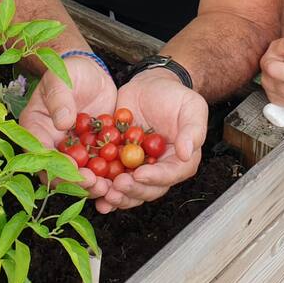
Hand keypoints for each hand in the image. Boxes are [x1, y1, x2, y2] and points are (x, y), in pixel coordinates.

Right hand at [19, 55, 117, 199]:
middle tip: (96, 185)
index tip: (76, 170)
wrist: (90, 71)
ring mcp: (72, 150)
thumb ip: (59, 99)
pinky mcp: (92, 150)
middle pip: (60, 171)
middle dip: (77, 182)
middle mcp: (51, 145)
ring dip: (94, 184)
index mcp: (36, 129)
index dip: (57, 166)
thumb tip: (62, 122)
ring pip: (80, 174)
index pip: (42, 153)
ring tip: (111, 188)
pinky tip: (123, 180)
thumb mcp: (60, 79)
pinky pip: (98, 167)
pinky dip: (108, 176)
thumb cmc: (68, 71)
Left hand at [96, 70, 207, 212]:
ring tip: (104, 193)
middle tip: (118, 185)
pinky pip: (109, 178)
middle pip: (148, 189)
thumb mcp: (192, 107)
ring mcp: (137, 168)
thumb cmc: (174, 96)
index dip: (155, 178)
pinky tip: (91, 188)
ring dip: (116, 196)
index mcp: (180, 161)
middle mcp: (159, 170)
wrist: (149, 86)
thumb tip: (187, 153)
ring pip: (128, 190)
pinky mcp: (118, 163)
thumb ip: (193, 130)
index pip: (170, 175)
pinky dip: (101, 186)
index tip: (140, 174)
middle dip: (132, 191)